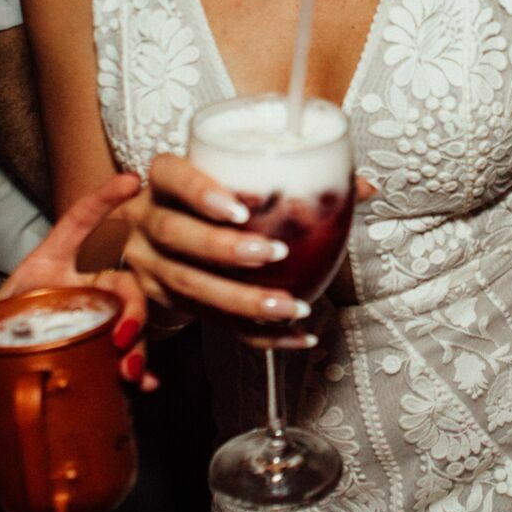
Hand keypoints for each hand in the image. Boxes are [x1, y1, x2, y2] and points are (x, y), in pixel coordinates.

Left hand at [0, 173, 153, 410]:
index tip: (130, 181)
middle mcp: (76, 291)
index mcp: (46, 270)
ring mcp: (91, 324)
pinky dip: (139, 373)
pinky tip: (144, 386)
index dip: (102, 202)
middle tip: (125, 336)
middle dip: (134, 305)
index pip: (77, 225)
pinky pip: (126, 359)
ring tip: (130, 373)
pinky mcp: (98, 357)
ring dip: (139, 345)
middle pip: (120, 283)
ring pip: (130, 323)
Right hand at [117, 155, 376, 347]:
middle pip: (176, 235)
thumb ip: (295, 181)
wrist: (160, 244)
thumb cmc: (210, 204)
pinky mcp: (162, 306)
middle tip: (274, 253)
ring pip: (189, 287)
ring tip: (290, 306)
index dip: (200, 191)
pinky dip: (254, 335)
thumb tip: (364, 187)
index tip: (240, 208)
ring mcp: (148, 268)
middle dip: (224, 249)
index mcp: (163, 182)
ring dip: (241, 300)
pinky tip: (294, 337)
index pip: (170, 175)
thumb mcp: (235, 182)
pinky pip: (209, 324)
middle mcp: (147, 223)